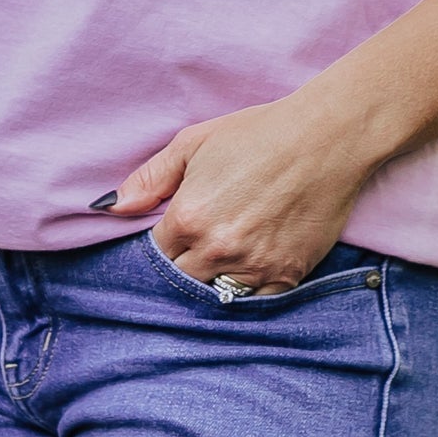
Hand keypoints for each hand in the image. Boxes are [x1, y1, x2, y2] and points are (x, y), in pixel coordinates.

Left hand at [92, 95, 375, 296]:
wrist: (326, 138)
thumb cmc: (258, 133)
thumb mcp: (196, 141)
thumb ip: (151, 178)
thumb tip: (110, 207)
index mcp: (188, 217)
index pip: (156, 254)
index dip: (164, 245)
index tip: (176, 236)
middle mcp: (216, 249)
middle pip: (182, 280)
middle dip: (185, 267)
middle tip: (200, 247)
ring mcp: (252, 267)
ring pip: (216, 295)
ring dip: (214, 282)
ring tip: (224, 258)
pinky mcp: (286, 277)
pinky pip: (254, 303)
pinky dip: (248, 292)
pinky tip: (250, 270)